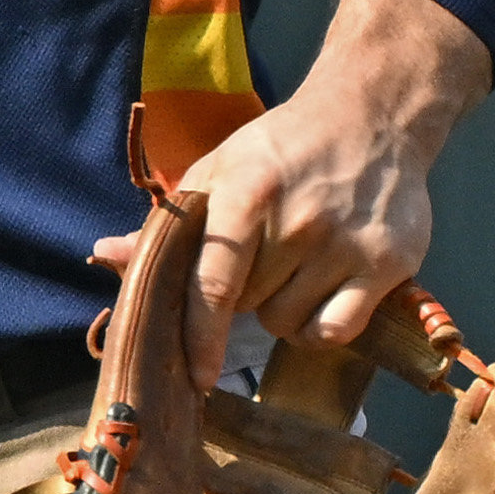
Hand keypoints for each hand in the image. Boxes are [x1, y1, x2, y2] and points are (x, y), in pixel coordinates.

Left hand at [159, 0, 483, 365]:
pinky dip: (322, 326)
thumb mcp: (219, 170)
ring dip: (284, 310)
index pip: (213, 283)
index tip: (195, 376)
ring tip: (296, 267)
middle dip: (245, 297)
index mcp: (247, 192)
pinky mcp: (389, 262)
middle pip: (250, 307)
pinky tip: (323, 296)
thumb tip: (104, 255)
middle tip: (263, 258)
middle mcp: (300, 220)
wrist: (372, 117)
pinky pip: (337, 330)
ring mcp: (348, 243)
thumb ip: (167, 223)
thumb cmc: (282, 151)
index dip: (200, 336)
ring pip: (291, 324)